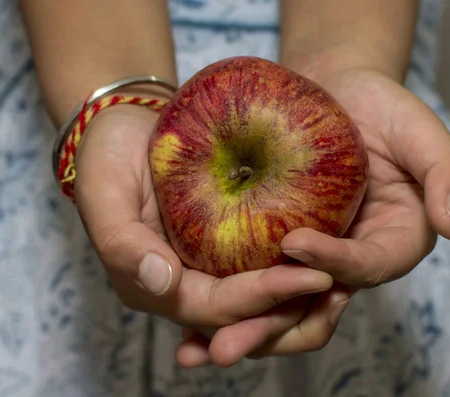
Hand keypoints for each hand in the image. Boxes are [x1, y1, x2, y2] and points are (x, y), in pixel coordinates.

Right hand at [72, 101, 333, 366]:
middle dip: (291, 306)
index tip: (312, 276)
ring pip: (259, 301)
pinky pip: (261, 265)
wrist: (124, 126)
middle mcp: (185, 285)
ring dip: (299, 298)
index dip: (262, 299)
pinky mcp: (223, 244)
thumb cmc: (108, 155)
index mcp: (155, 285)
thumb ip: (122, 242)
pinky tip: (327, 256)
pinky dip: (291, 266)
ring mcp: (206, 266)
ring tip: (346, 281)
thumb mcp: (104, 191)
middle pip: (245, 316)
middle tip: (340, 285)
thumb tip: (162, 282)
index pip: (215, 308)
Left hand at [191, 62, 449, 364]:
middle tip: (226, 346)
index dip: (335, 261)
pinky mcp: (274, 246)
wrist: (332, 88)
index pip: (367, 266)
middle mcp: (349, 259)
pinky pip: (253, 279)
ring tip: (195, 350)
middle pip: (314, 307)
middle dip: (271, 328)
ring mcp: (310, 257)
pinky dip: (225, 301)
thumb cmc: (380, 105)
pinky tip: (186, 317)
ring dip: (239, 329)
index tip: (295, 243)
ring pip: (278, 306)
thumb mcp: (420, 131)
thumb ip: (446, 175)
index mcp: (392, 241)